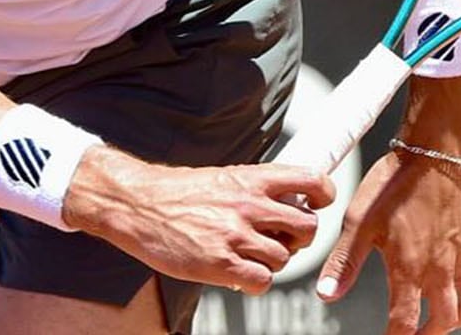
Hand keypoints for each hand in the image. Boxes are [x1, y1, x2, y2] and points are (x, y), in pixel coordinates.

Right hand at [64, 147, 335, 293]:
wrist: (137, 205)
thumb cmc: (176, 192)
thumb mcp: (223, 178)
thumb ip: (255, 190)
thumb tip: (288, 204)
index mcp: (251, 179)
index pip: (311, 180)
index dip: (323, 195)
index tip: (317, 204)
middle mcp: (249, 205)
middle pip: (308, 227)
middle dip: (300, 238)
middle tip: (283, 239)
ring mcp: (236, 236)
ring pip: (284, 258)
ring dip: (272, 261)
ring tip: (250, 256)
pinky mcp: (221, 264)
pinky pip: (262, 281)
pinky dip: (255, 283)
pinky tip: (240, 274)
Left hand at [316, 151, 460, 333]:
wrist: (435, 148)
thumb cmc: (395, 181)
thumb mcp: (359, 221)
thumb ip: (344, 262)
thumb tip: (326, 295)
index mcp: (410, 267)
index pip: (405, 322)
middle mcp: (442, 267)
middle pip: (444, 320)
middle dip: (429, 334)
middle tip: (417, 333)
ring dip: (459, 318)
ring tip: (445, 319)